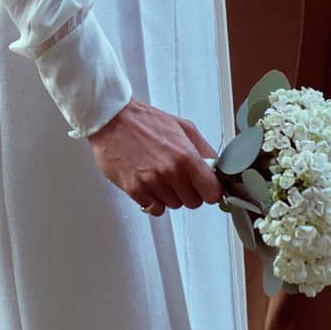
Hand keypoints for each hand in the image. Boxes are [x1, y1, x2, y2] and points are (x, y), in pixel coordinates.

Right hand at [86, 100, 221, 216]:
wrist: (113, 120)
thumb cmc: (146, 122)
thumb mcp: (184, 127)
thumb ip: (204, 149)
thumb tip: (217, 167)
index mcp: (186, 156)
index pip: (212, 192)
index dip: (211, 192)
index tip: (207, 189)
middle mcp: (170, 172)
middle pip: (193, 202)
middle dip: (190, 192)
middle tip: (180, 177)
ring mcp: (151, 183)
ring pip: (174, 206)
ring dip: (171, 195)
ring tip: (161, 176)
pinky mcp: (134, 190)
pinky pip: (154, 209)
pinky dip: (154, 200)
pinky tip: (150, 184)